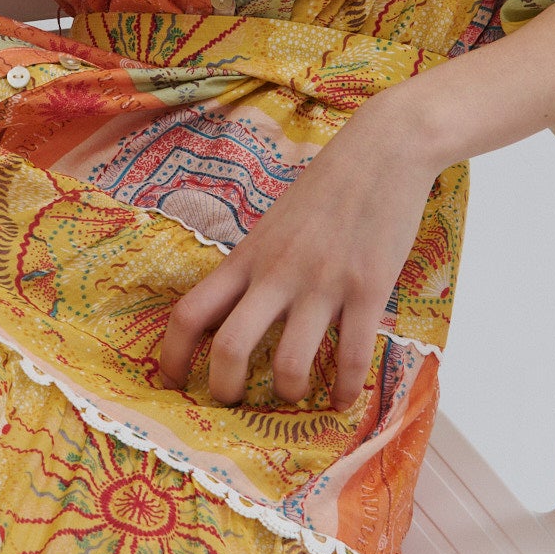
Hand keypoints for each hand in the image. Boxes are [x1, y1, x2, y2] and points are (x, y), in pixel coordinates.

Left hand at [157, 88, 439, 410]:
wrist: (383, 149)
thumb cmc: (327, 186)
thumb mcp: (274, 224)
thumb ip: (256, 266)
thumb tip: (236, 312)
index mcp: (247, 257)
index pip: (191, 312)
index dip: (172, 356)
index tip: (171, 382)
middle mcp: (277, 274)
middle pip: (231, 348)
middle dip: (225, 390)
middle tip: (233, 405)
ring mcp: (322, 283)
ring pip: (290, 364)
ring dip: (288, 394)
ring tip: (295, 396)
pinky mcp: (367, 289)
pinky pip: (351, 356)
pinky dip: (344, 389)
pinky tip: (343, 398)